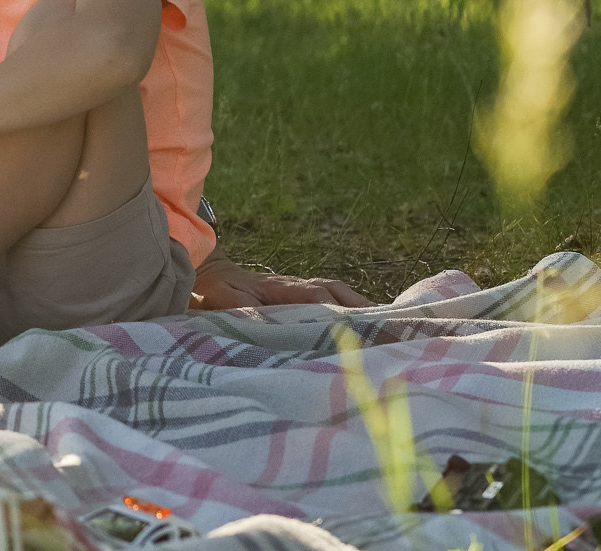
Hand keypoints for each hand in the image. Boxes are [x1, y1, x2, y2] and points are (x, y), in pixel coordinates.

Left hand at [191, 255, 372, 311]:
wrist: (212, 274)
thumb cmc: (217, 291)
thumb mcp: (224, 299)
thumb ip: (241, 307)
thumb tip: (262, 317)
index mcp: (283, 287)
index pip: (316, 296)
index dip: (335, 310)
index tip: (353, 326)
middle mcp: (299, 285)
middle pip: (337, 291)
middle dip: (361, 307)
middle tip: (387, 326)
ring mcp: (303, 289)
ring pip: (339, 293)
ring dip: (361, 307)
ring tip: (387, 326)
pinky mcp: (303, 297)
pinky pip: (334, 298)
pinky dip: (353, 308)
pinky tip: (369, 322)